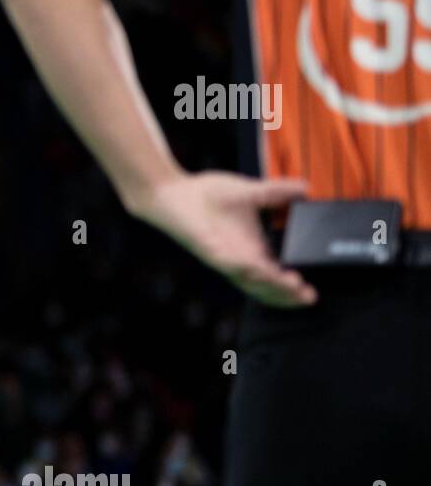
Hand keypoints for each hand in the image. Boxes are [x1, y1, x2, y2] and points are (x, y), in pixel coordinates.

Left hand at [128, 171, 317, 307]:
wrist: (172, 193)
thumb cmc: (206, 195)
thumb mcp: (251, 191)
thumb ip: (279, 192)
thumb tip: (307, 188)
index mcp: (251, 249)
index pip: (275, 274)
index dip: (292, 286)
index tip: (312, 289)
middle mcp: (239, 259)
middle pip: (266, 287)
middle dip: (288, 294)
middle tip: (309, 297)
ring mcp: (224, 258)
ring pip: (252, 282)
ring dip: (274, 287)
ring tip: (296, 288)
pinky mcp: (211, 252)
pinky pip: (232, 266)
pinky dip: (250, 270)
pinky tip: (265, 271)